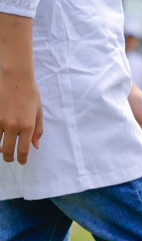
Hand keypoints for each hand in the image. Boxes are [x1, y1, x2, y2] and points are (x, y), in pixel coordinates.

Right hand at [0, 14, 39, 164]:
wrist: (16, 78)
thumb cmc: (30, 94)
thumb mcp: (39, 112)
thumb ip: (37, 131)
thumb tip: (36, 147)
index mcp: (28, 126)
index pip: (23, 150)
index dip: (22, 159)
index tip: (22, 162)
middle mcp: (13, 126)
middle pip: (7, 150)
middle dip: (8, 157)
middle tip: (9, 158)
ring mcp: (0, 121)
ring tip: (2, 148)